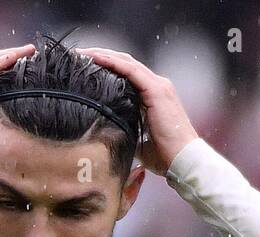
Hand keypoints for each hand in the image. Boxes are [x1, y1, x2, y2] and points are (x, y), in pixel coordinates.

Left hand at [73, 47, 198, 174]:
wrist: (183, 159)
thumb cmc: (163, 155)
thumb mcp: (137, 140)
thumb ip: (124, 131)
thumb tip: (105, 135)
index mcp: (152, 96)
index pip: (125, 74)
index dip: (105, 67)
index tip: (83, 67)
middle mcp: (156, 86)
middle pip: (124, 63)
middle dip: (99, 56)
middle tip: (76, 55)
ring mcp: (158, 86)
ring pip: (126, 62)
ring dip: (102, 55)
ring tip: (81, 53)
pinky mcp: (157, 91)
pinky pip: (132, 71)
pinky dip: (113, 63)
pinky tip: (96, 58)